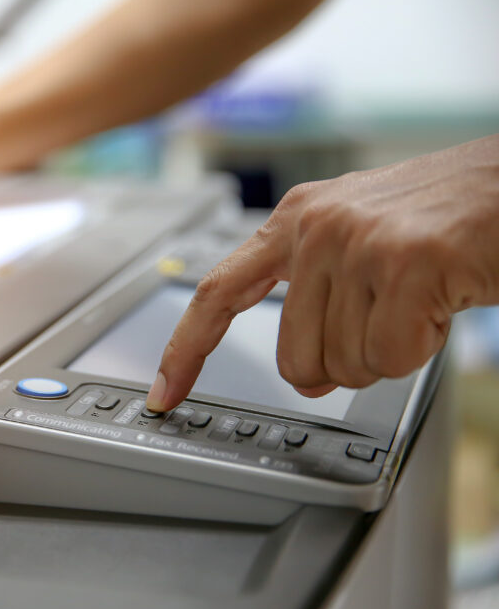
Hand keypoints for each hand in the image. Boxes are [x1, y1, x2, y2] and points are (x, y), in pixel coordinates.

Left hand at [147, 134, 498, 411]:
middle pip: (294, 358)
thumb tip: (307, 376)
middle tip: (388, 321)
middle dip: (343, 363)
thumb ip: (317, 303)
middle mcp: (315, 227)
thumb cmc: (443, 217)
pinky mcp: (404, 264)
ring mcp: (356, 243)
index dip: (187, 349)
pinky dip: (423, 348)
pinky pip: (391, 356)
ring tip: (419, 300)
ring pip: (345, 364)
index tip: (165, 391)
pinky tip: (439, 303)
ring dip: (390, 351)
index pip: (217, 293)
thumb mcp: (359, 243)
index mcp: (293, 220)